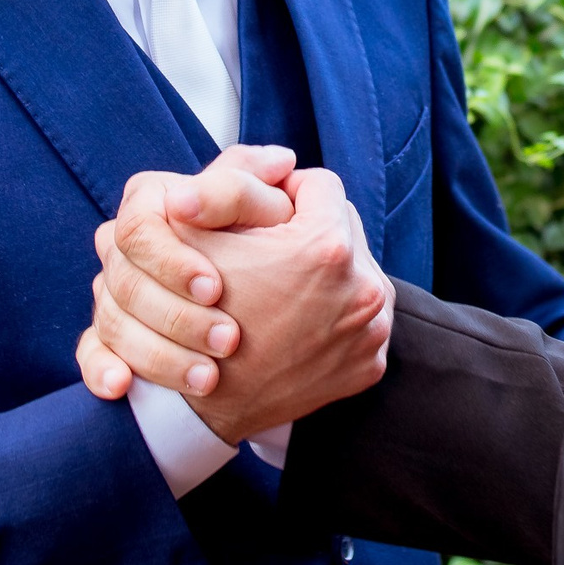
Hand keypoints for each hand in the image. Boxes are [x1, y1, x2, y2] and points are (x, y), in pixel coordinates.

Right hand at [76, 143, 303, 400]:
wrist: (263, 303)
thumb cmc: (264, 239)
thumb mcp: (267, 208)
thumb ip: (267, 183)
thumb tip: (280, 160)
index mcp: (152, 204)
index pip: (139, 226)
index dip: (173, 260)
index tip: (215, 288)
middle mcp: (124, 246)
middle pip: (125, 281)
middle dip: (178, 317)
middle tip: (229, 340)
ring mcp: (113, 293)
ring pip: (113, 322)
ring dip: (159, 354)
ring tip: (209, 377)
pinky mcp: (111, 337)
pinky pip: (91, 354)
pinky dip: (101, 370)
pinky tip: (121, 386)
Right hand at [77, 153, 392, 443]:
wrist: (200, 406)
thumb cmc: (192, 313)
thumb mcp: (197, 235)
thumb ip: (232, 184)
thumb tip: (280, 158)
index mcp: (326, 247)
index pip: (319, 184)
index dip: (284, 191)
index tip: (262, 211)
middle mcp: (365, 288)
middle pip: (342, 227)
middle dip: (308, 231)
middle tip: (271, 250)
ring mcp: (371, 331)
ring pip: (353, 272)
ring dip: (323, 274)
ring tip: (282, 287)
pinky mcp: (368, 365)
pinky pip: (358, 318)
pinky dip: (332, 315)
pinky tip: (295, 323)